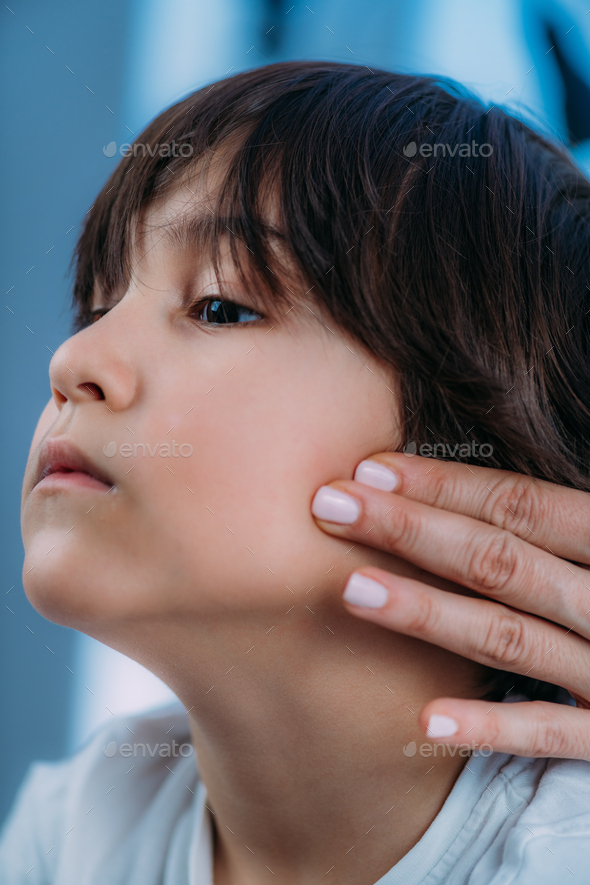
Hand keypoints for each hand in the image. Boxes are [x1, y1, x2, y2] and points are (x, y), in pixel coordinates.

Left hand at [311, 454, 589, 759]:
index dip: (443, 486)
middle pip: (499, 560)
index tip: (369, 470)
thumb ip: (560, 524)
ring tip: (352, 589)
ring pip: (511, 638)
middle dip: (411, 530)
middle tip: (330, 506)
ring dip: (429, 613)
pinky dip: (492, 727)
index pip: (519, 505)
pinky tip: (425, 718)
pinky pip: (553, 734)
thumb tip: (476, 484)